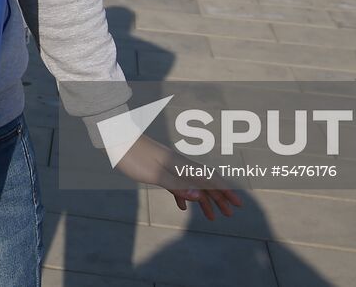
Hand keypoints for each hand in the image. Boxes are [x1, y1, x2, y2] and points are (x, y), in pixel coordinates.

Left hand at [112, 135, 242, 220]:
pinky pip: (179, 185)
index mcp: (182, 166)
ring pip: (193, 185)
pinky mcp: (161, 170)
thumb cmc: (134, 156)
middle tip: (229, 214)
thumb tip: (199, 197)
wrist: (117, 139)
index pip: (210, 179)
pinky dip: (185, 196)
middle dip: (219, 198)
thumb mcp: (155, 174)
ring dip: (204, 200)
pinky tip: (184, 207)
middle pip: (205, 183)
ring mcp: (171, 167)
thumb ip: (177, 185)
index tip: (238, 204)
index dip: (226, 191)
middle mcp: (180, 165)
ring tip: (211, 217)